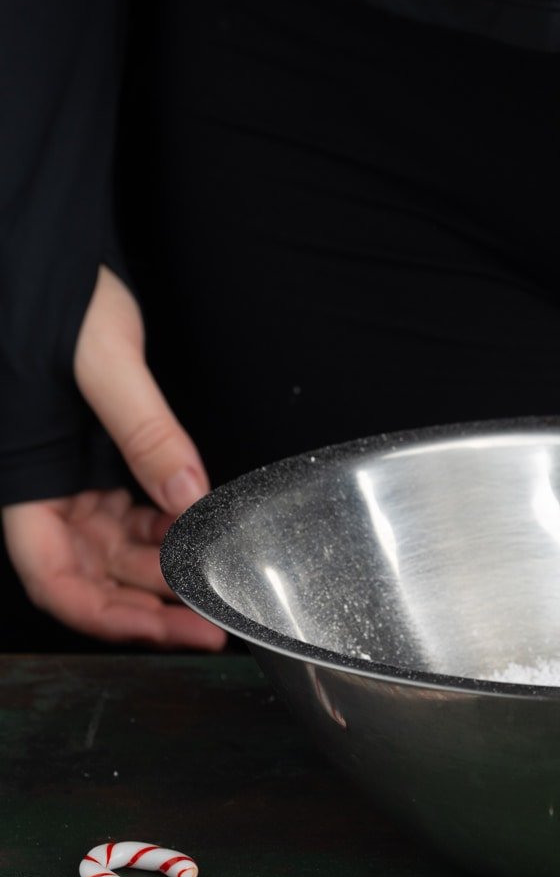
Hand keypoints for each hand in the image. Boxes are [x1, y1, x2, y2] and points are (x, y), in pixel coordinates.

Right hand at [0, 265, 225, 646]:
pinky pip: (128, 512)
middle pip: (91, 576)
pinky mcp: (95, 457)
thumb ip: (145, 429)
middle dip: (150, 605)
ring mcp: (69, 476)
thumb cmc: (49, 294)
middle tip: (214, 622)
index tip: (172, 628)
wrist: (44, 248)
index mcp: (24, 478)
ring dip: (162, 572)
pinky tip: (202, 533)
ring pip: (113, 550)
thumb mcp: (103, 359)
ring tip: (218, 585)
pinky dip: (165, 529)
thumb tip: (188, 496)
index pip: (55, 579)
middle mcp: (43, 488)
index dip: (109, 616)